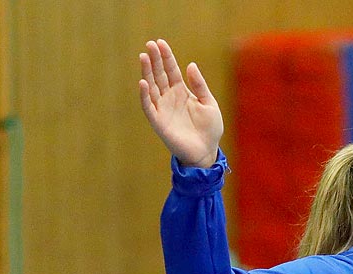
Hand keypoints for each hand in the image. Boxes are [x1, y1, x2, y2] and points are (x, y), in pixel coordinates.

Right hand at [137, 38, 222, 168]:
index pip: (171, 70)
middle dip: (154, 60)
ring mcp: (163, 109)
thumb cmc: (209, 129)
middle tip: (149, 44)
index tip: (160, 43)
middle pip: (159, 75)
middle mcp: (170, 98)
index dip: (166, 57)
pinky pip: (148, 106)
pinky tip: (143, 82)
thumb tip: (190, 65)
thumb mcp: (209, 103)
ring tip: (143, 57)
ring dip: (147, 72)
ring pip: (152, 87)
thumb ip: (199, 85)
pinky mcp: (158, 121)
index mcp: (181, 92)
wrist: (207, 152)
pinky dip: (144, 95)